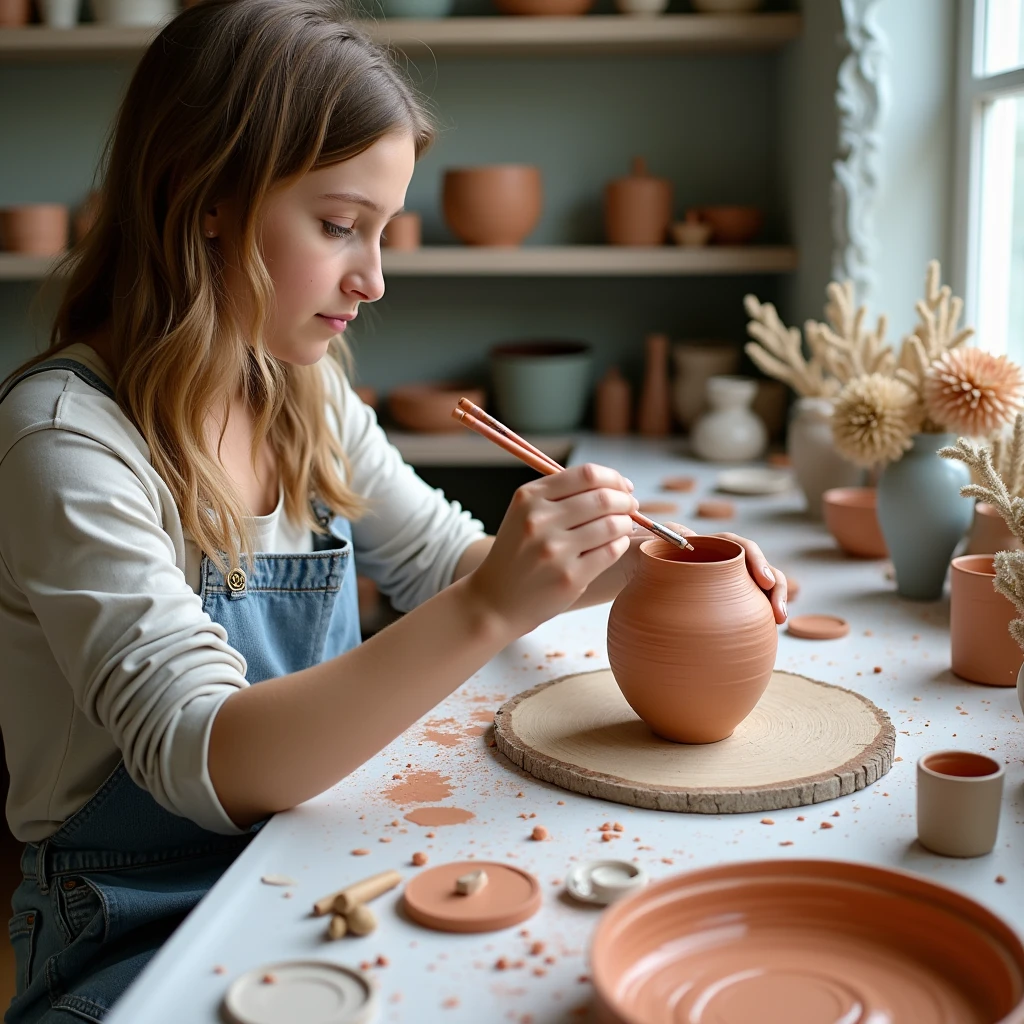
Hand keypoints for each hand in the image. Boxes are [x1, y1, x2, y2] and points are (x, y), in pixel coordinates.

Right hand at [467, 463, 637, 636]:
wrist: (495, 600)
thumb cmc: (518, 553)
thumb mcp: (525, 513)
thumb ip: (561, 495)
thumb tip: (615, 486)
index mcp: (529, 497)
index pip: (587, 474)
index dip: (614, 478)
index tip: (624, 487)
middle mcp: (539, 520)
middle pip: (603, 498)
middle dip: (625, 501)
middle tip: (631, 507)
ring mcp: (554, 550)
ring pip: (611, 525)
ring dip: (625, 523)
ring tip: (623, 527)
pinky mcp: (569, 577)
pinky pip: (610, 552)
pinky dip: (620, 544)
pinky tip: (616, 544)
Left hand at [628, 521, 787, 623]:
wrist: (636, 576)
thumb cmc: (643, 560)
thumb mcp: (649, 548)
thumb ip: (663, 543)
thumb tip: (686, 537)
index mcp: (708, 545)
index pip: (740, 547)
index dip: (756, 561)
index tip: (763, 581)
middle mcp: (723, 561)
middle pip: (759, 568)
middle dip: (776, 586)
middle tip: (778, 611)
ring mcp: (727, 581)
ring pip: (759, 588)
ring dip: (774, 602)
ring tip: (779, 621)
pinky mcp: (727, 601)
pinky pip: (748, 606)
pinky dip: (760, 617)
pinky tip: (766, 633)